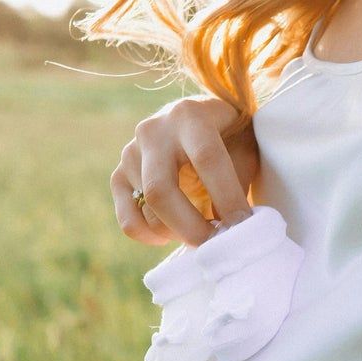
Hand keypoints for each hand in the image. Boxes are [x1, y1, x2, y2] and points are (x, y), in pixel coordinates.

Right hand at [111, 94, 259, 246]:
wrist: (196, 126)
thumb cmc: (230, 141)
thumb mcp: (243, 150)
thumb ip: (236, 183)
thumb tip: (227, 228)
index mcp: (190, 116)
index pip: (206, 158)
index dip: (226, 196)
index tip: (242, 224)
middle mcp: (153, 131)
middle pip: (161, 191)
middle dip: (192, 227)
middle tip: (216, 243)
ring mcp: (130, 153)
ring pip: (147, 210)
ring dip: (178, 233)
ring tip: (201, 233)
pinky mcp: (118, 177)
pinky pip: (129, 221)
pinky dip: (151, 237)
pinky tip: (173, 234)